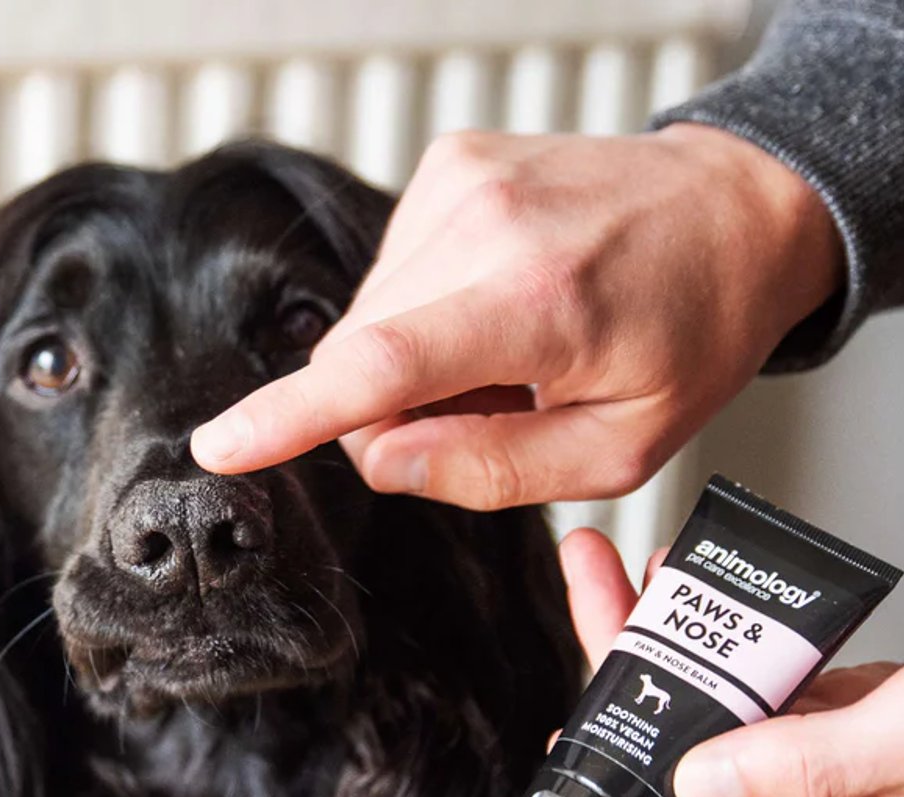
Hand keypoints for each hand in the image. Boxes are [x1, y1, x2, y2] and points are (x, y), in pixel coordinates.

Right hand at [192, 126, 841, 508]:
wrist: (735, 212)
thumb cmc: (693, 334)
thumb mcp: (619, 448)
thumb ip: (492, 469)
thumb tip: (381, 459)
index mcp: (541, 305)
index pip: (379, 368)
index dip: (288, 418)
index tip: (222, 446)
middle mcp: (488, 225)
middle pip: (363, 355)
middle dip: (399, 410)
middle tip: (495, 410)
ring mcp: (464, 182)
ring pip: (371, 319)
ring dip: (419, 363)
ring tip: (511, 354)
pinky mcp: (452, 166)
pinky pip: (394, 276)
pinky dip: (429, 315)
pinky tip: (498, 310)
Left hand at [561, 528, 903, 796]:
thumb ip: (810, 773)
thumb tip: (698, 786)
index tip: (566, 759)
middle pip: (672, 761)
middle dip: (617, 683)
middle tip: (588, 593)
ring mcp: (819, 750)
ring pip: (705, 709)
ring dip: (654, 641)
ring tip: (617, 568)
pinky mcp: (845, 705)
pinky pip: (756, 675)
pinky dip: (716, 631)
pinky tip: (692, 586)